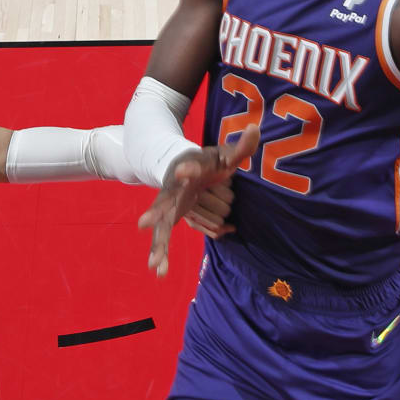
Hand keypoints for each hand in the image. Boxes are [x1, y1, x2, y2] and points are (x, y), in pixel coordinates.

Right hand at [137, 125, 258, 275]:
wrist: (185, 167)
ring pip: (163, 225)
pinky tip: (159, 271)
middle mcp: (174, 188)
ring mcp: (169, 205)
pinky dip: (161, 252)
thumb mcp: (225, 154)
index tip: (184, 170)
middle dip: (156, 212)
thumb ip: (242, 146)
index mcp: (190, 168)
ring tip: (155, 263)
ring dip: (159, 244)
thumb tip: (255, 128)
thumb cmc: (208, 162)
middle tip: (144, 223)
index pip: (190, 168)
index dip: (188, 169)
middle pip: (165, 201)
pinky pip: (165, 236)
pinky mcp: (169, 217)